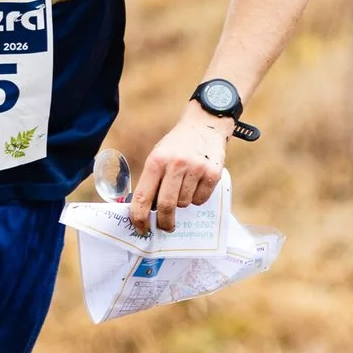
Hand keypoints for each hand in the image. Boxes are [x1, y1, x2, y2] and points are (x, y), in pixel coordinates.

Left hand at [129, 105, 229, 232]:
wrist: (204, 124)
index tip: (140, 229)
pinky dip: (197, 198)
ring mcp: (196, 168)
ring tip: (184, 187)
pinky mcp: (213, 173)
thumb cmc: (176, 146)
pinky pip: (201, 200)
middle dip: (164, 221)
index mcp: (156, 161)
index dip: (139, 217)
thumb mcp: (158, 156)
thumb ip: (152, 180)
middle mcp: (176, 164)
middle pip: (166, 205)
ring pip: (184, 203)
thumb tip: (145, 211)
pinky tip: (197, 184)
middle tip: (165, 227)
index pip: (143, 196)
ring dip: (182, 203)